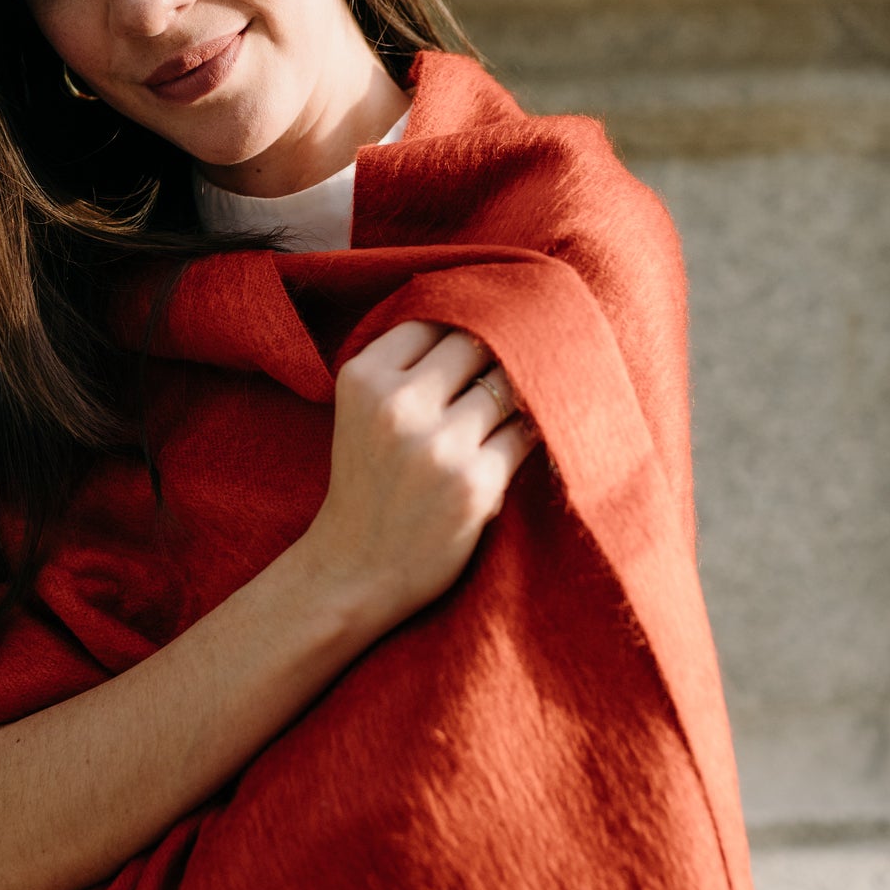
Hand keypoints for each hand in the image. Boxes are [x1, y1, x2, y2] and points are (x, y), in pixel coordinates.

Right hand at [297, 320, 538, 649]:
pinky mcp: (476, 483)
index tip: (482, 331)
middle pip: (474, 344)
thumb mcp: (363, 413)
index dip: (461, 323)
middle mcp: (397, 405)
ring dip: (522, 392)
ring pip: (506, 386)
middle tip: (516, 362)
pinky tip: (536, 433)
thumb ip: (405, 368)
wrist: (354, 572)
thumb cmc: (367, 486)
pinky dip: (535, 429)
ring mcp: (438, 445)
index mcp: (363, 379)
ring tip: (527, 400)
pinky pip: (526, 433)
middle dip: (496, 353)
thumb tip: (485, 319)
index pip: (431, 318)